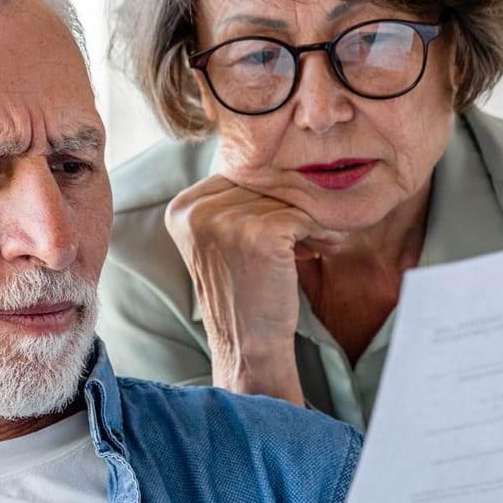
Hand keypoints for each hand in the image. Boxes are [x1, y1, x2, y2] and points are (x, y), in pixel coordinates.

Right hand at [164, 173, 345, 402]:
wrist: (250, 346)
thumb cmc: (244, 293)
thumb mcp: (222, 241)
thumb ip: (232, 199)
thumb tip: (273, 156)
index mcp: (181, 209)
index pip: (238, 174)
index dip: (267, 195)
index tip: (284, 222)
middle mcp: (196, 212)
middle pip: (262, 183)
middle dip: (291, 205)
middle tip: (310, 233)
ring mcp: (225, 222)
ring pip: (286, 197)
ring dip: (310, 219)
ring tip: (316, 244)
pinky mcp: (258, 235)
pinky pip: (303, 214)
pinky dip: (320, 231)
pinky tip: (320, 250)